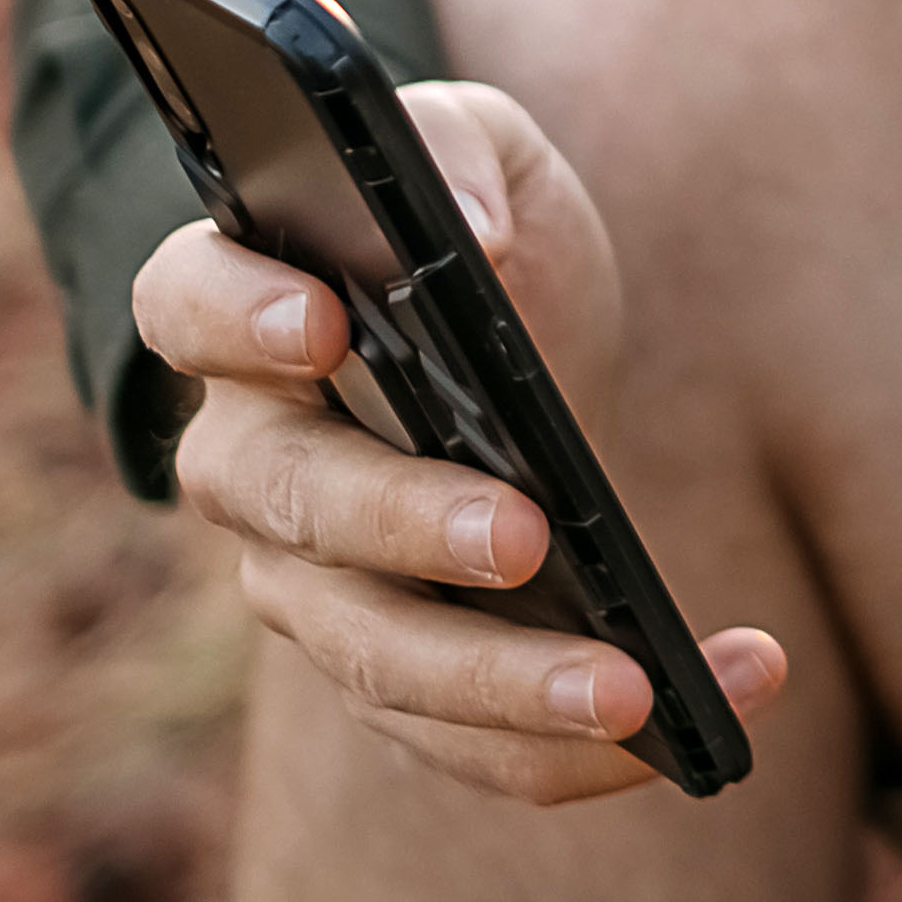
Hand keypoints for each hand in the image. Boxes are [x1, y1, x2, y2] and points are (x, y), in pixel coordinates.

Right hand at [136, 77, 786, 807]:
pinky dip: (586, 747)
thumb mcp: (490, 156)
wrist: (532, 360)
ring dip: (506, 687)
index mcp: (246, 316)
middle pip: (293, 510)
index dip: (238, 313)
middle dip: (406, 527)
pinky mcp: (401, 679)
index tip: (323, 318)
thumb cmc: (488, 242)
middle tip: (523, 535)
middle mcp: (254, 466)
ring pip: (379, 660)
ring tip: (635, 688)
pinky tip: (715, 704)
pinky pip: (471, 742)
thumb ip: (458, 154)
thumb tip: (465, 234)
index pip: (187, 303)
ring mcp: (315, 589)